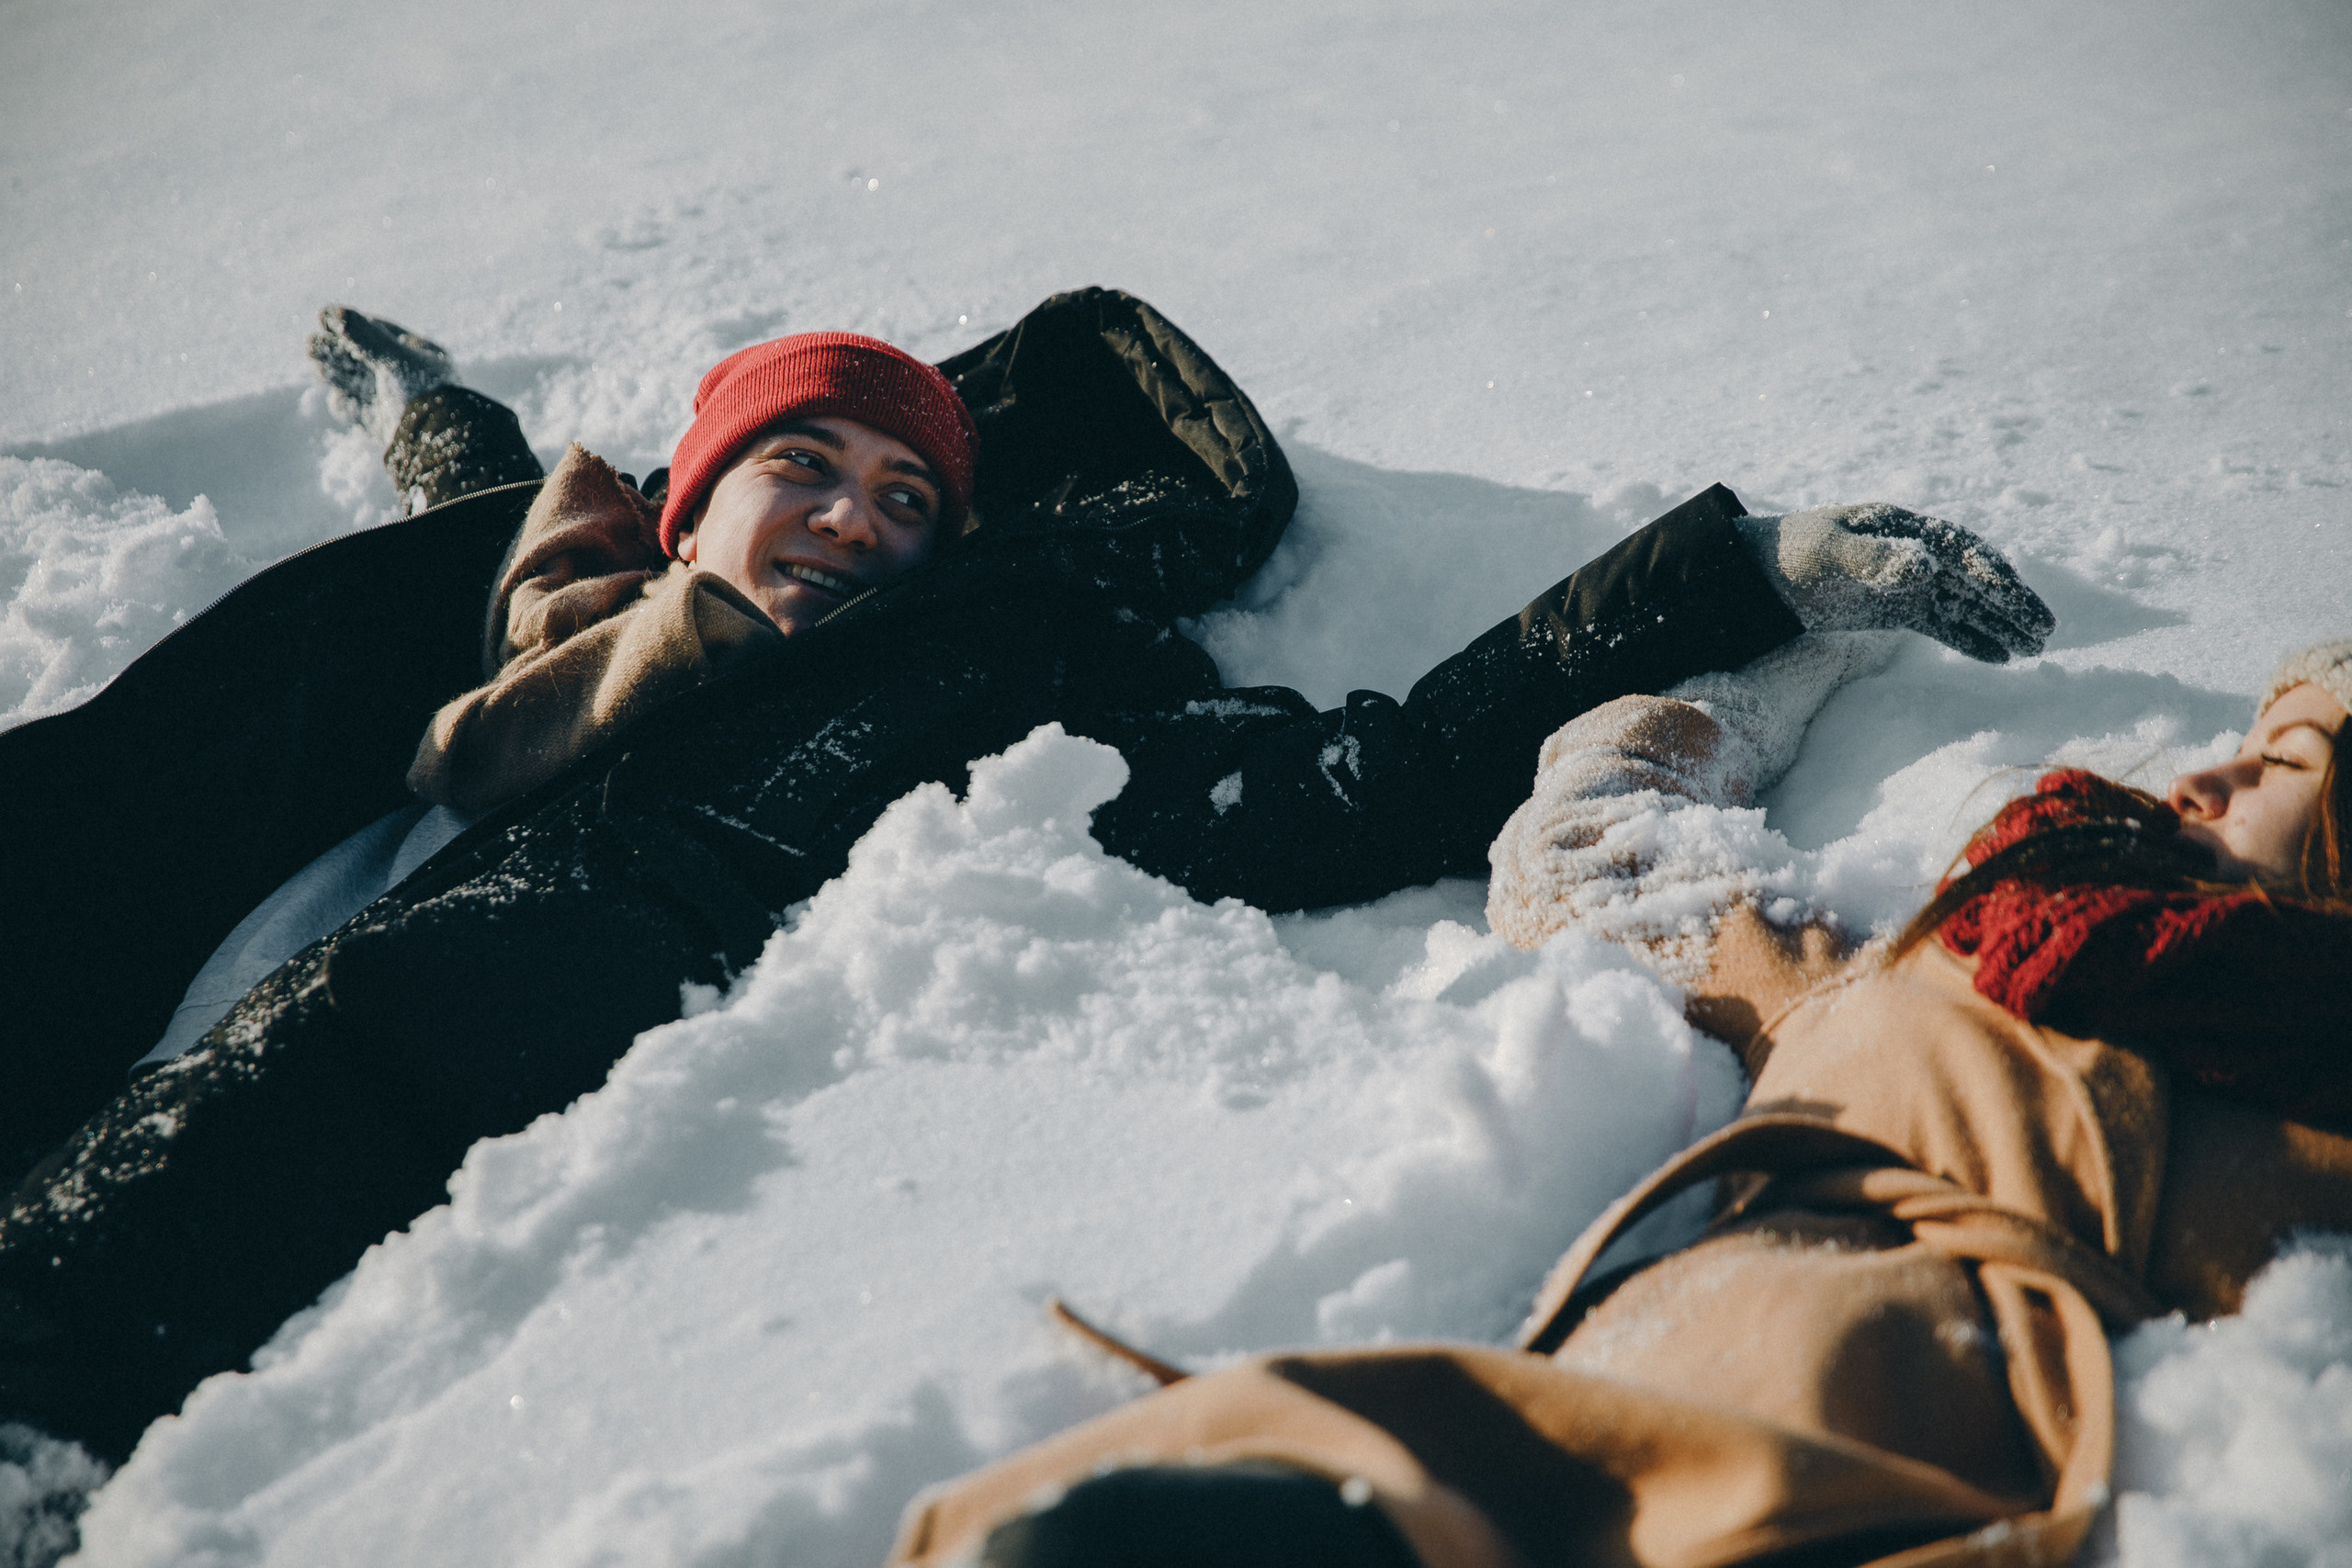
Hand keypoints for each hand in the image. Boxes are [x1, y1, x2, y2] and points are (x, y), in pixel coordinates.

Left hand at [1735, 503, 2054, 662]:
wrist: (1754, 576)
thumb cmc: (1788, 555)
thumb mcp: (1827, 554)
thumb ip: (1874, 559)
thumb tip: (1929, 567)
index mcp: (1902, 527)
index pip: (1959, 548)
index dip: (1989, 572)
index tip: (2015, 596)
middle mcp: (1913, 552)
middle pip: (1972, 577)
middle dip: (2010, 602)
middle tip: (2046, 630)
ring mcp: (1907, 582)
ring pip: (1963, 604)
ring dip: (1999, 624)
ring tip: (2035, 649)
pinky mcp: (1897, 610)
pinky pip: (1942, 624)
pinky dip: (1971, 639)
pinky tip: (2000, 657)